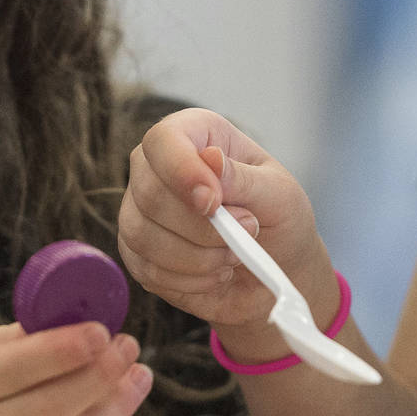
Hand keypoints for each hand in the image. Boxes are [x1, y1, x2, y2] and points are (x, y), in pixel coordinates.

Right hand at [118, 108, 325, 331]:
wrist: (277, 268)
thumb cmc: (279, 218)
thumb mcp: (278, 193)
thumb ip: (244, 178)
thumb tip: (210, 158)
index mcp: (195, 135)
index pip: (164, 139)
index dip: (182, 171)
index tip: (213, 202)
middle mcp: (157, 168)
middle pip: (149, 193)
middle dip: (202, 227)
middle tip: (247, 230)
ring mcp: (141, 211)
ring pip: (143, 235)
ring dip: (199, 257)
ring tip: (236, 254)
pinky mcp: (137, 253)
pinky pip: (148, 270)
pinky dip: (191, 280)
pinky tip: (217, 274)